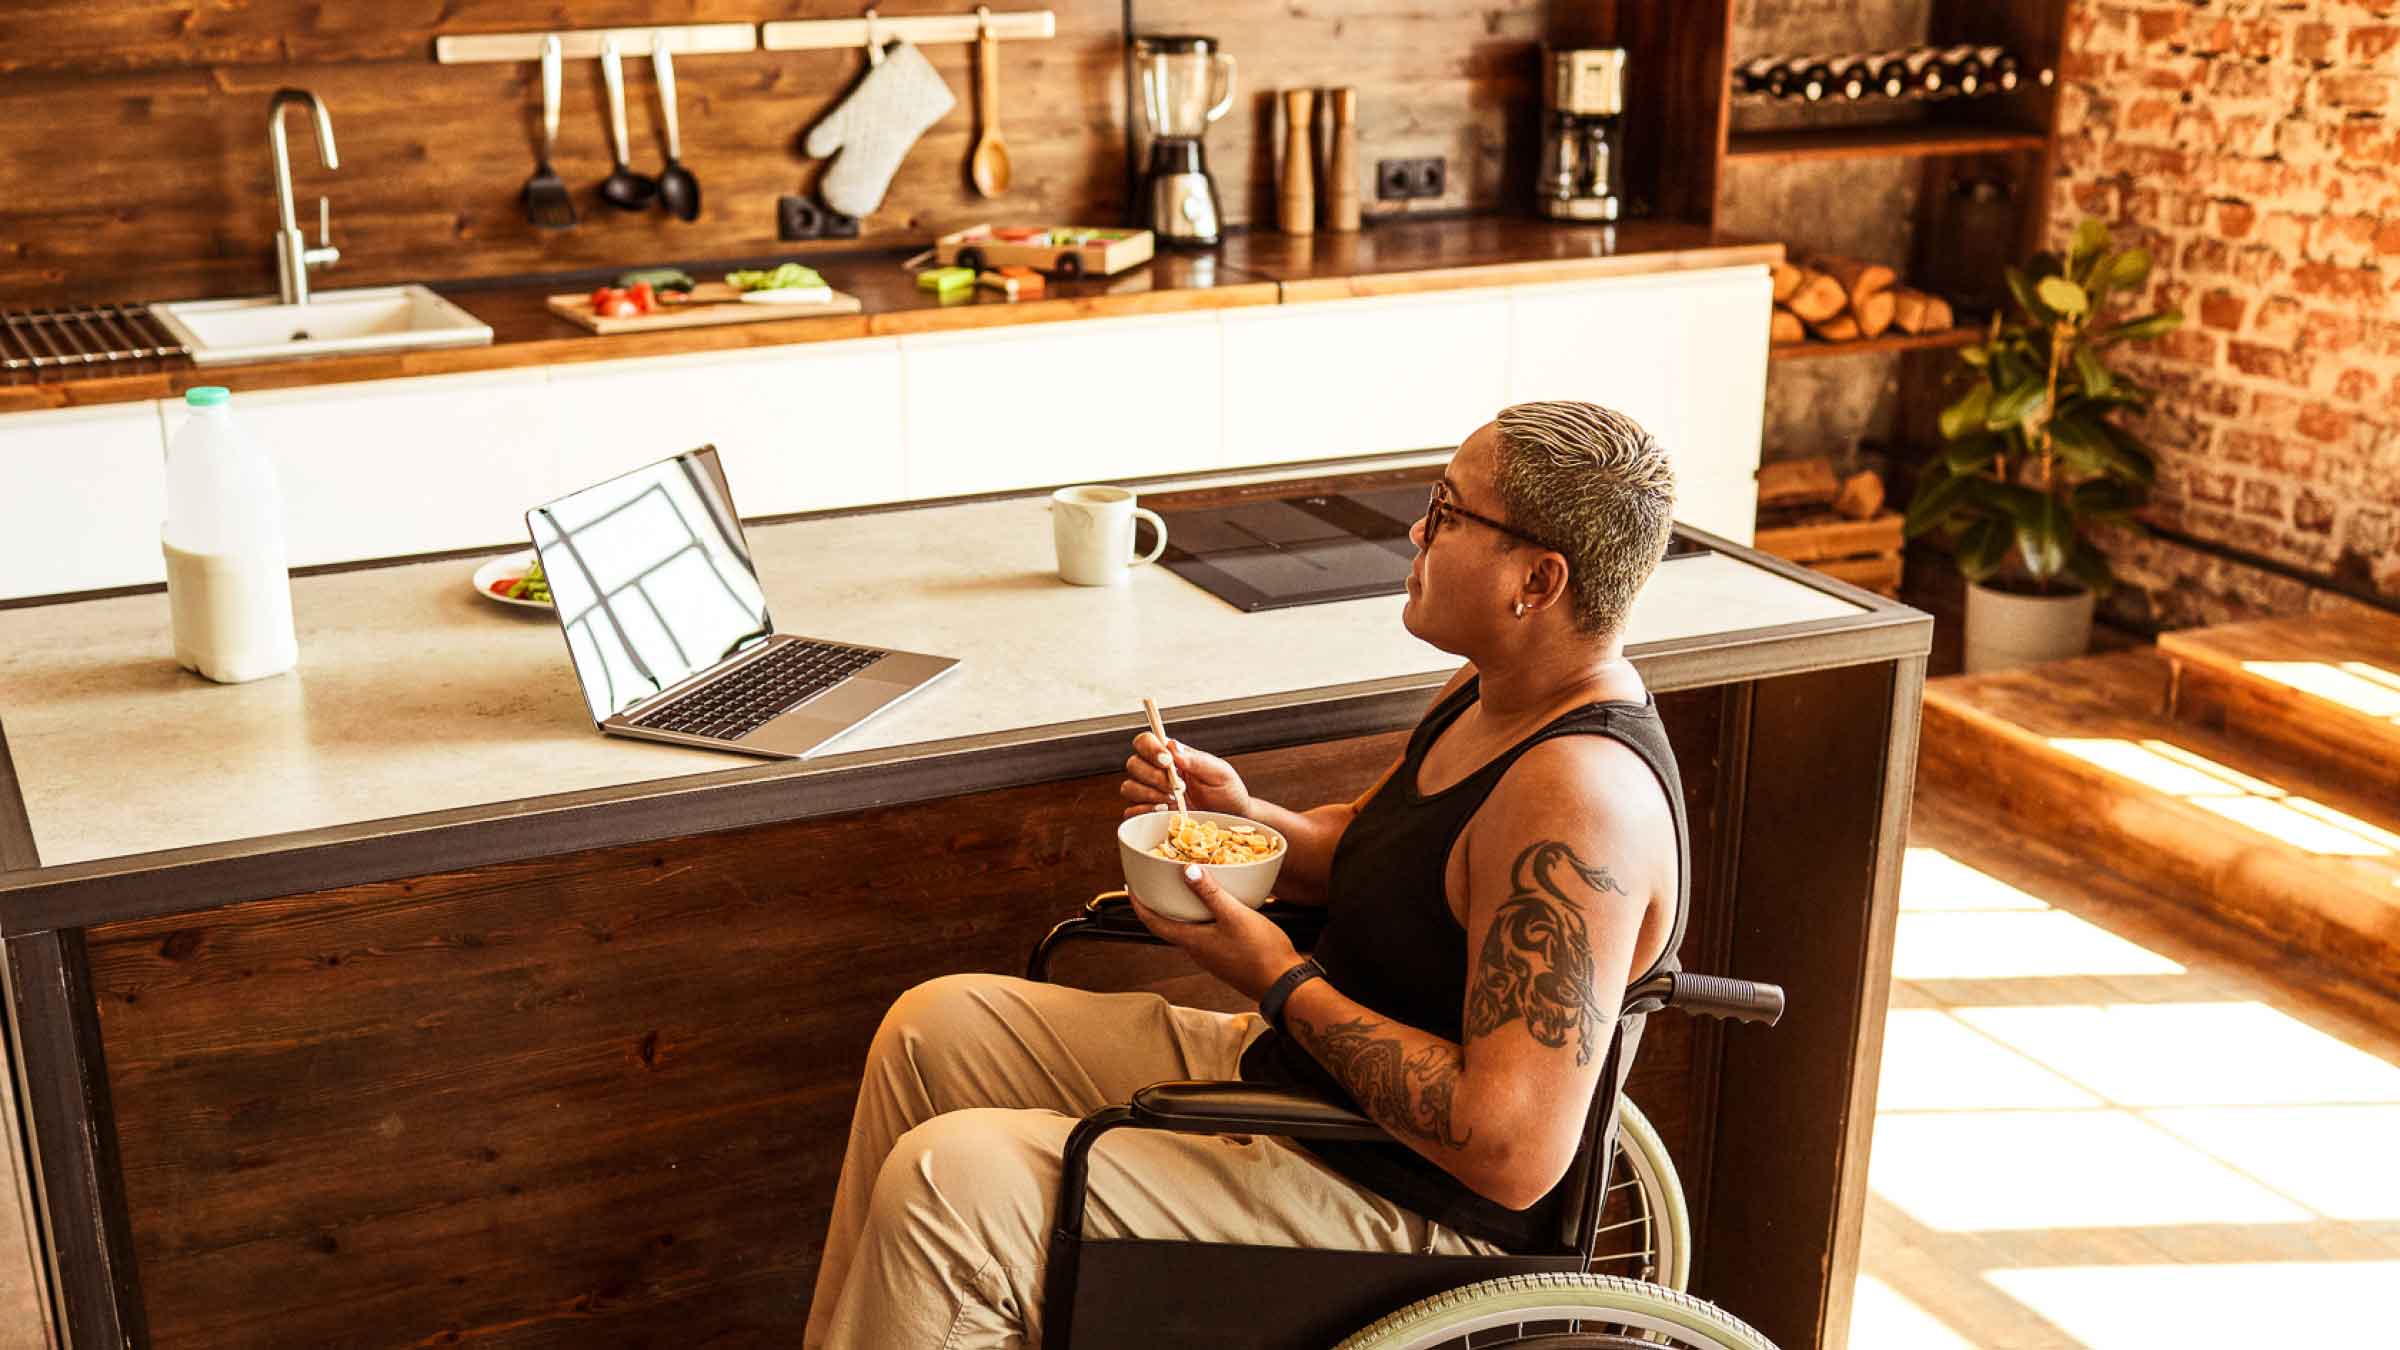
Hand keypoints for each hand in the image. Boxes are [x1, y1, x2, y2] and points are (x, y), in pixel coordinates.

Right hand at [1120, 732, 1253, 819]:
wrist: (1232, 818)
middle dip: (1154, 776)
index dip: (1149, 748)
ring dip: (1150, 794)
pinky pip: (1132, 811)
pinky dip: (1144, 812)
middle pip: (1133, 764)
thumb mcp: (1218, 771)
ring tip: (1174, 800)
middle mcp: (1157, 771)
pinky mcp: (1150, 814)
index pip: (1145, 741)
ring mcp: (1151, 793)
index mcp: (1171, 755)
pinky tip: (1164, 812)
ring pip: (1129, 787)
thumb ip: (1196, 759)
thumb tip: (1173, 746)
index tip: (1167, 761)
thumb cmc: (1226, 791)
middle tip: (1178, 786)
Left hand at [1130, 864, 1303, 1002]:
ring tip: (1185, 890)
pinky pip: (1205, 934)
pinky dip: (1202, 918)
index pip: (1153, 922)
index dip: (1139, 904)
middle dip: (1160, 904)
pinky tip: (1215, 907)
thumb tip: (1188, 871)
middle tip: (1158, 883)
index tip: (1131, 887)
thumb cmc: (1260, 953)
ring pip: (1188, 930)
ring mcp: (1212, 957)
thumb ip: (1211, 894)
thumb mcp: (1235, 915)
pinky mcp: (1226, 958)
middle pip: (1168, 926)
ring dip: (1182, 911)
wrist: (1284, 985)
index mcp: (1192, 941)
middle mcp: (1197, 951)